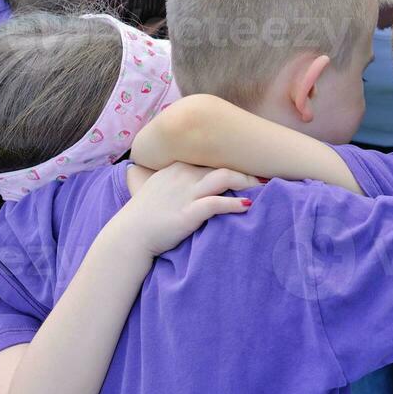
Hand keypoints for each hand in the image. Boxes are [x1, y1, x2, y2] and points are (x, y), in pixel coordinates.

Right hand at [120, 163, 260, 257]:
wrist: (129, 235)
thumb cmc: (144, 216)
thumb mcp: (160, 189)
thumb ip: (178, 181)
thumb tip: (198, 183)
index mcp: (177, 167)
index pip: (211, 158)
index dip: (232, 161)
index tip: (249, 166)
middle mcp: (183, 175)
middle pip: (222, 165)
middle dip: (245, 171)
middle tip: (263, 177)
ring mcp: (185, 193)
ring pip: (224, 178)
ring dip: (246, 182)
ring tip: (261, 188)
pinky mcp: (187, 213)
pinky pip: (216, 203)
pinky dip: (234, 203)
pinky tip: (247, 206)